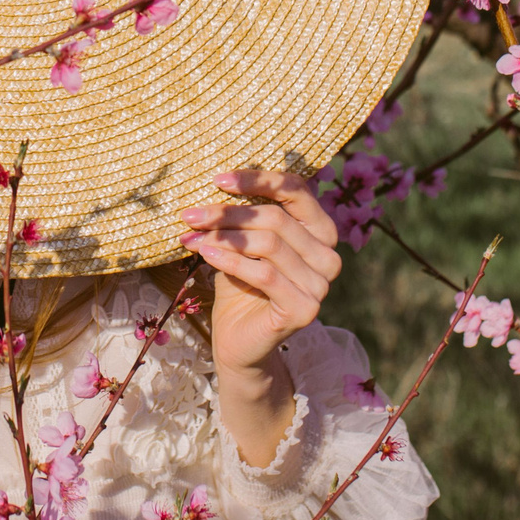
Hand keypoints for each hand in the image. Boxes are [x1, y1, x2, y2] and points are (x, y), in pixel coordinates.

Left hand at [180, 169, 342, 378]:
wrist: (237, 339)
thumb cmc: (239, 283)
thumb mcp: (241, 241)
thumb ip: (242, 214)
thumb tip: (218, 180)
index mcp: (320, 229)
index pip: (296, 189)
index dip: (258, 180)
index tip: (218, 179)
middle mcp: (328, 255)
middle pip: (276, 218)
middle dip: (228, 214)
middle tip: (191, 215)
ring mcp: (321, 285)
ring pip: (269, 244)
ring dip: (225, 236)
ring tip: (192, 236)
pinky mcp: (305, 310)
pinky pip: (264, 274)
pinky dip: (231, 261)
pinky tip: (205, 254)